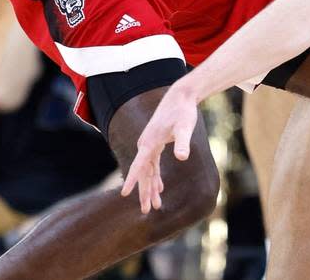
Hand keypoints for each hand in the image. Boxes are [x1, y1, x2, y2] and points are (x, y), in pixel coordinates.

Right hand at [120, 85, 198, 213]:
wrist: (181, 97)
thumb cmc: (183, 111)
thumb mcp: (185, 127)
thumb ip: (182, 142)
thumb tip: (182, 157)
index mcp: (149, 143)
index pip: (138, 165)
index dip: (131, 180)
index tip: (124, 194)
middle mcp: (145, 145)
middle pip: (142, 172)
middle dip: (144, 192)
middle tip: (147, 211)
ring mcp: (149, 144)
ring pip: (147, 170)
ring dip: (150, 187)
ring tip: (155, 206)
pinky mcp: (155, 143)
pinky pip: (152, 165)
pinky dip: (155, 177)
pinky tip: (160, 188)